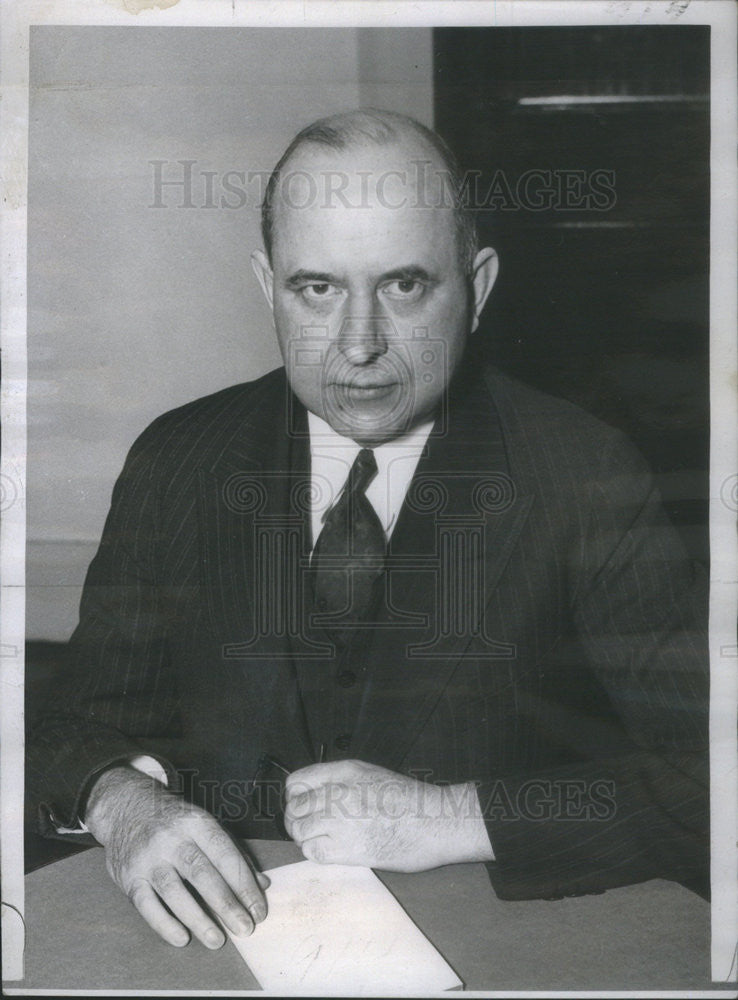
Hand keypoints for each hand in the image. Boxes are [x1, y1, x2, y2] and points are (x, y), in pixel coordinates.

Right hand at [84, 765, 268, 948]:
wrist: (126, 808)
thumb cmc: (175, 822)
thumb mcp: (205, 826)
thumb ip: (233, 854)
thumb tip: (262, 885)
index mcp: (197, 823)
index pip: (225, 855)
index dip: (244, 884)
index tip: (258, 911)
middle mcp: (172, 838)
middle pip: (202, 873)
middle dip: (226, 904)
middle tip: (245, 929)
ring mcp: (148, 857)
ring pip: (174, 890)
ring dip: (198, 918)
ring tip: (217, 941)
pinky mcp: (129, 876)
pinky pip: (145, 903)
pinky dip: (164, 923)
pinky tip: (182, 938)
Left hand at [283, 759, 493, 871]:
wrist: (434, 822)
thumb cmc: (406, 798)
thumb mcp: (370, 774)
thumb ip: (338, 780)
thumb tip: (310, 795)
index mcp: (344, 772)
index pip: (295, 782)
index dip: (295, 796)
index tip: (303, 804)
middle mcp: (338, 793)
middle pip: (294, 809)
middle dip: (298, 819)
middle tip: (311, 826)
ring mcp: (340, 822)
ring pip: (300, 832)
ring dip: (306, 837)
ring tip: (324, 839)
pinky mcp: (346, 850)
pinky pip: (312, 852)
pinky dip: (316, 852)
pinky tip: (332, 849)